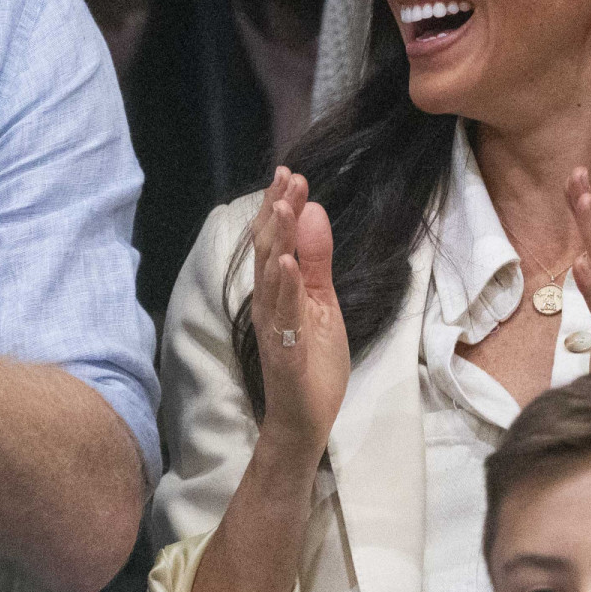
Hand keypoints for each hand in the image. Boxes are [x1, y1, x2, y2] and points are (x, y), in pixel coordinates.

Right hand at [248, 168, 348, 461]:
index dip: (279, 205)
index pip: (274, 239)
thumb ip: (317, 260)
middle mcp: (267, 301)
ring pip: (271, 276)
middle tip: (288, 176)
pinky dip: (283, 288)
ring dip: (276, 240)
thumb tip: (312, 212)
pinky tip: (285, 264)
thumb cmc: (312, 361)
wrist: (305, 418)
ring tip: (283, 207)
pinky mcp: (283, 350)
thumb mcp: (322, 302)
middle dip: (277, 211)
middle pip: (267, 249)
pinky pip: (282, 315)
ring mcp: (273, 325)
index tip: (290, 173)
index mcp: (277, 288)